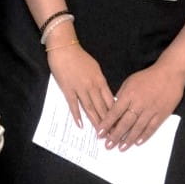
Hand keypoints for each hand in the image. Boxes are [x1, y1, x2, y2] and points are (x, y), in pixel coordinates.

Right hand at [44, 21, 117, 137]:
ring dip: (95, 122)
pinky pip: (73, 104)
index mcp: (100, 81)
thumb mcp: (95, 68)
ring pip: (90, 108)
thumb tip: (105, 94)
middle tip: (113, 135)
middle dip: (108, 122)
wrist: (64, 48)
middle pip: (102, 107)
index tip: (120, 125)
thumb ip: (100, 82)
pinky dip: (77, 115)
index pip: (110, 101)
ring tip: (99, 134)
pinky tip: (80, 124)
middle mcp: (92, 86)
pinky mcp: (67, 89)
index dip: (116, 114)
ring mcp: (80, 88)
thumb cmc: (80, 57)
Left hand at [101, 61, 182, 149]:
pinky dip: (144, 136)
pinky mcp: (161, 114)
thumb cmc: (148, 77)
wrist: (170, 74)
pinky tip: (137, 143)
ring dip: (128, 139)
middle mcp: (138, 104)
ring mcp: (151, 110)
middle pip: (125, 123)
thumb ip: (121, 95)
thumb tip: (113, 109)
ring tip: (121, 148)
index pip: (115, 112)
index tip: (100, 133)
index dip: (107, 124)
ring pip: (137, 128)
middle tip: (108, 145)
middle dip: (115, 135)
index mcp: (129, 95)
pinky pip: (151, 127)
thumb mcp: (130, 82)